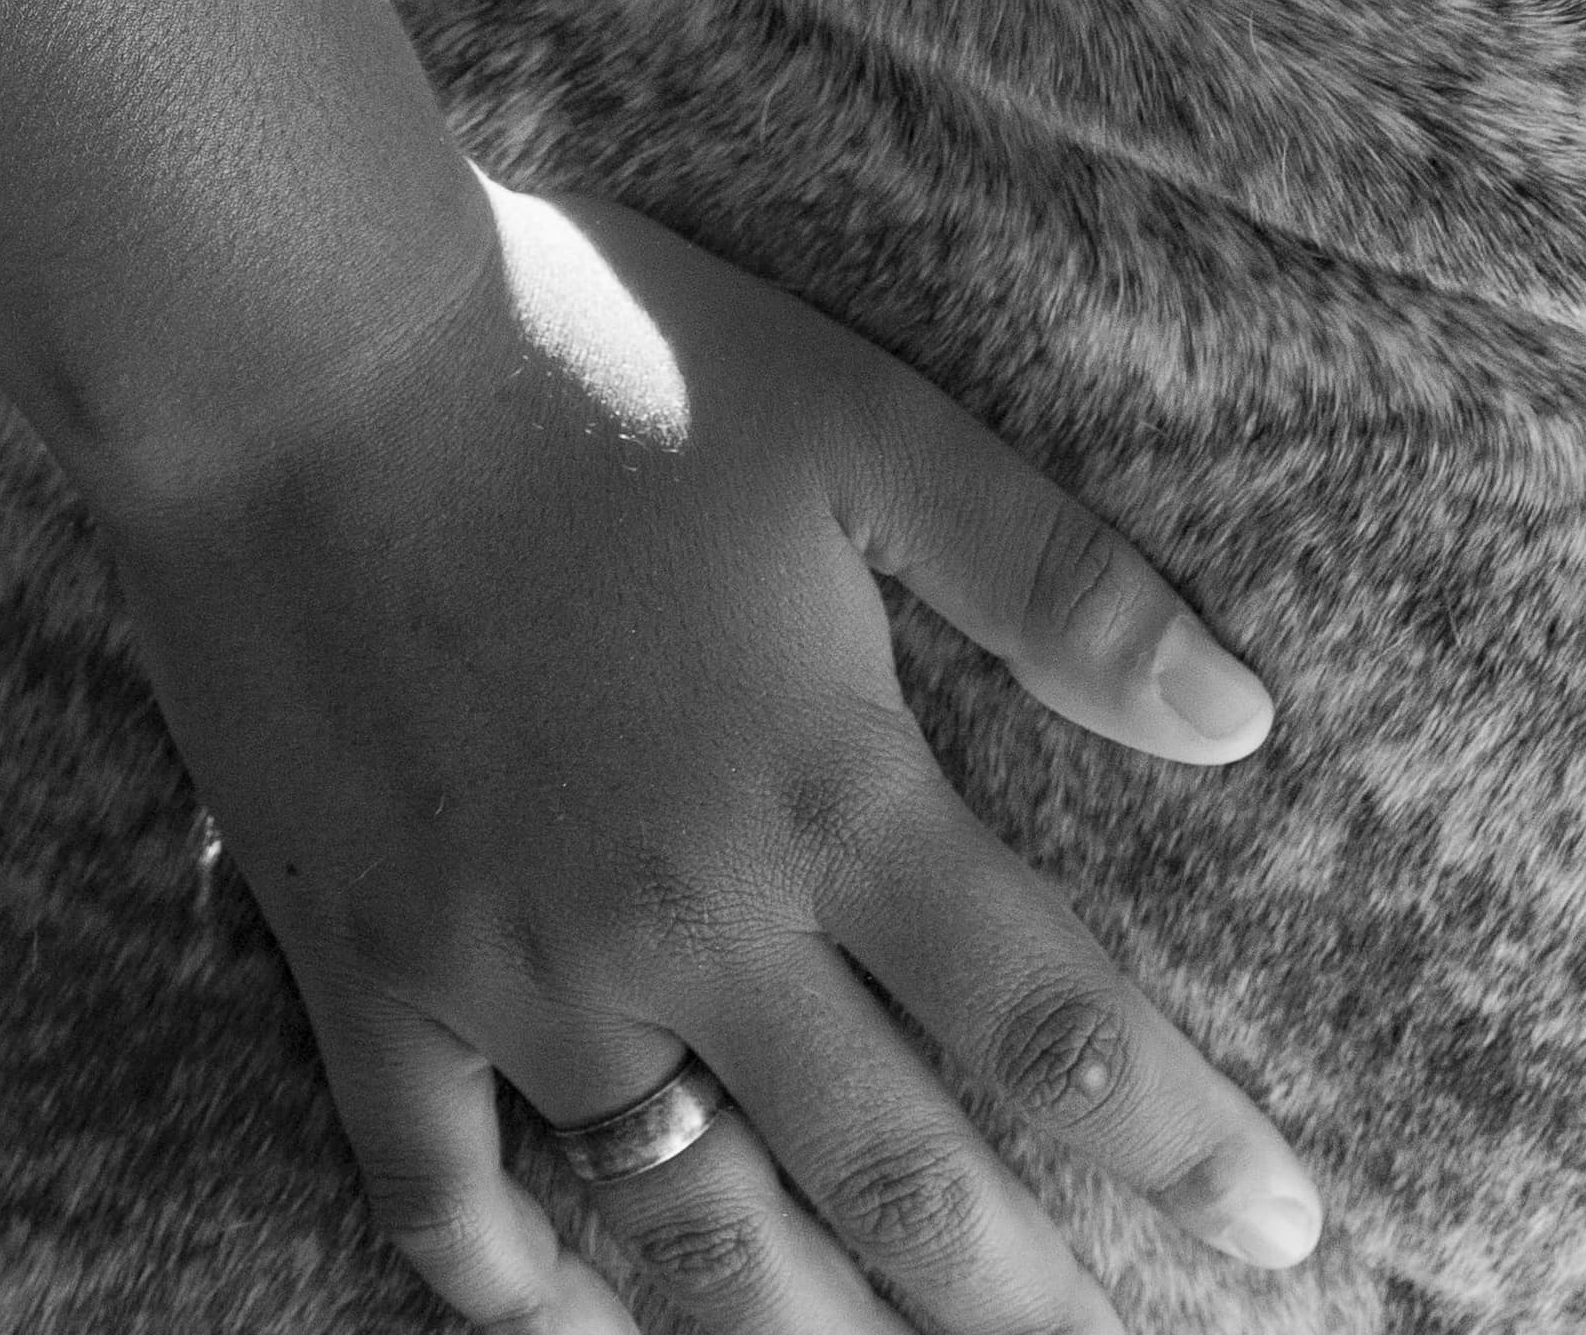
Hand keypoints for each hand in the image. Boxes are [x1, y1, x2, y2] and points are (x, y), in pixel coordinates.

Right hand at [113, 184, 1322, 1334]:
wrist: (297, 345)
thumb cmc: (592, 353)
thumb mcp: (856, 416)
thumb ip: (1049, 575)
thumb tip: (1240, 716)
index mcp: (825, 788)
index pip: (1054, 1026)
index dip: (1187, 1148)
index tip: (1288, 1240)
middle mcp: (687, 923)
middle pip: (900, 1180)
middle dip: (1030, 1309)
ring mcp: (516, 972)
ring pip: (693, 1232)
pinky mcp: (371, 975)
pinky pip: (450, 1203)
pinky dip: (528, 1301)